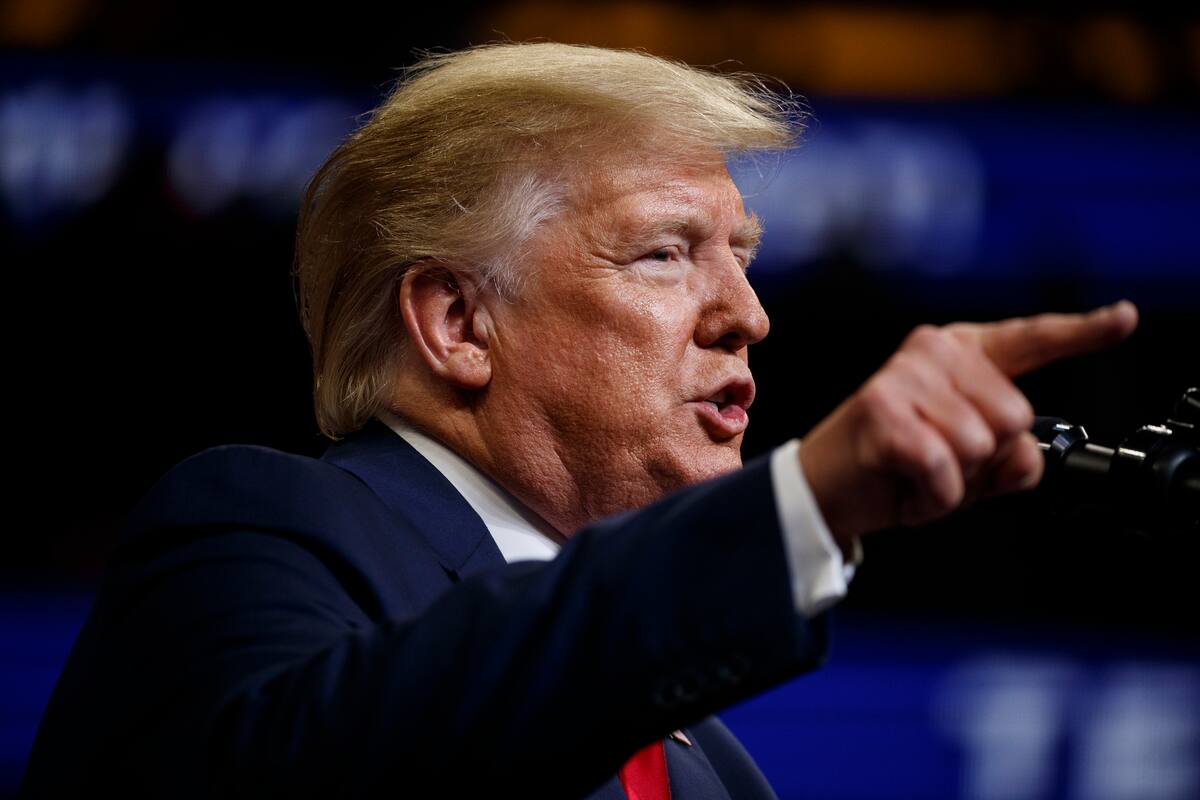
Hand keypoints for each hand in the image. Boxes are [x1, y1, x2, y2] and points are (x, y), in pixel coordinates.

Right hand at [797, 301, 1138, 547]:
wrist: (826, 489)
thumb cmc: (897, 467)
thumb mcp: (971, 465)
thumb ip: (1013, 456)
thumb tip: (1022, 453)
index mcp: (958, 354)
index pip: (1030, 340)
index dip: (1082, 332)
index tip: (1124, 319)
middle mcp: (932, 353)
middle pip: (1015, 417)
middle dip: (986, 461)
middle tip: (938, 464)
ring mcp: (904, 379)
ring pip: (981, 446)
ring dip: (956, 483)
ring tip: (916, 474)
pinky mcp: (883, 413)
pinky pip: (945, 470)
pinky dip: (932, 497)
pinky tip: (903, 485)